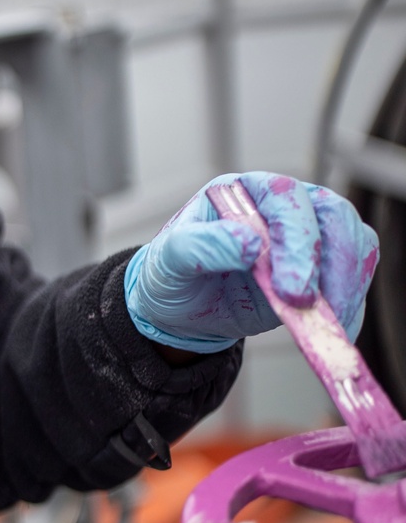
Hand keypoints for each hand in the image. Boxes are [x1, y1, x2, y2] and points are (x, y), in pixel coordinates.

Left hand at [124, 172, 378, 352]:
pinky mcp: (321, 270)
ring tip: (328, 322)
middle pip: (332, 214)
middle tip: (308, 305)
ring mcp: (308, 237)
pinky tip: (337, 331)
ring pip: (353, 242)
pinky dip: (352, 305)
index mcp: (244, 191)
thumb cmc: (175, 276)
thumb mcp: (169, 261)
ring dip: (348, 283)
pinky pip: (353, 278)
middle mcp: (282, 207)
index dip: (297, 238)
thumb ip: (200, 246)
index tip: (290, 287)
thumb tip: (248, 243)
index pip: (286, 196)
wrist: (184, 310)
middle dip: (331, 262)